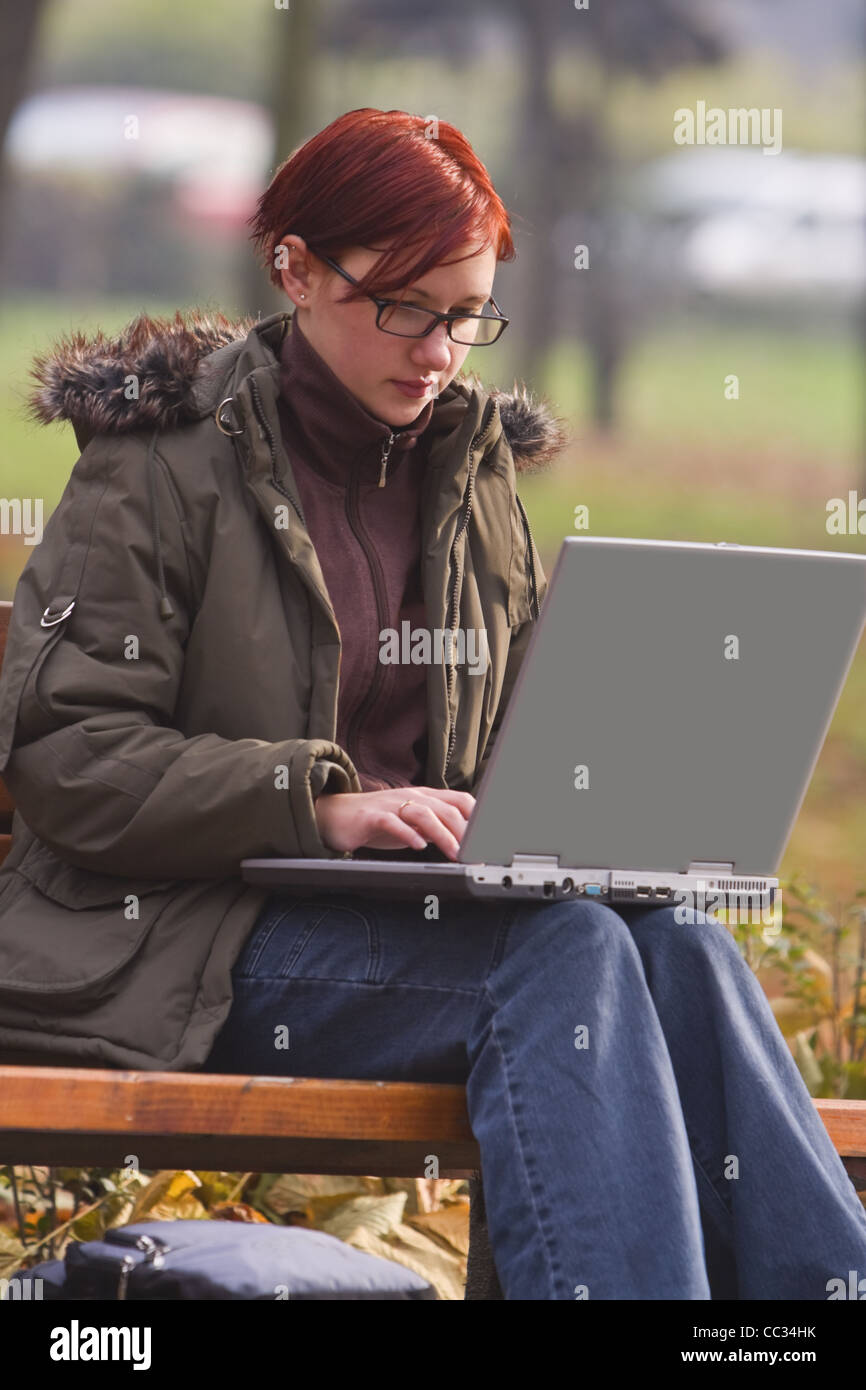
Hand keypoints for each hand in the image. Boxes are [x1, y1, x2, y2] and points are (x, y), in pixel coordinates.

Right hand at [313, 787, 475, 860]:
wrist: (337, 816)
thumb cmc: (378, 821)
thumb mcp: (413, 824)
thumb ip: (437, 829)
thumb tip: (465, 843)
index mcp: (425, 797)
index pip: (460, 801)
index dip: (477, 818)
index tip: (489, 840)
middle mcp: (412, 797)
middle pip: (446, 808)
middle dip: (464, 831)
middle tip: (474, 853)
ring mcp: (392, 804)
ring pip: (424, 813)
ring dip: (442, 833)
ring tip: (453, 852)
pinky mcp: (373, 816)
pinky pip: (394, 822)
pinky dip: (408, 833)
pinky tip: (418, 845)